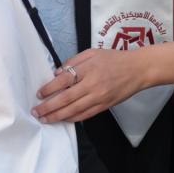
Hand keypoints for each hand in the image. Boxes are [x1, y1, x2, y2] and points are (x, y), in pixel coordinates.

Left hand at [33, 41, 173, 122]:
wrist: (138, 69)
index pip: (63, 81)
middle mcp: (92, 84)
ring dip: (57, 116)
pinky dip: (73, 118)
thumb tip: (57, 73)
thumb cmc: (114, 59)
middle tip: (35, 112)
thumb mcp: (92, 53)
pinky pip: (86, 115)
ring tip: (45, 119)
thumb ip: (74, 61)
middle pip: (65, 99)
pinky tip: (63, 119)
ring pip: (74, 110)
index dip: (48, 89)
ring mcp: (99, 97)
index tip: (39, 94)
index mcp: (88, 69)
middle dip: (48, 107)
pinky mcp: (105, 106)